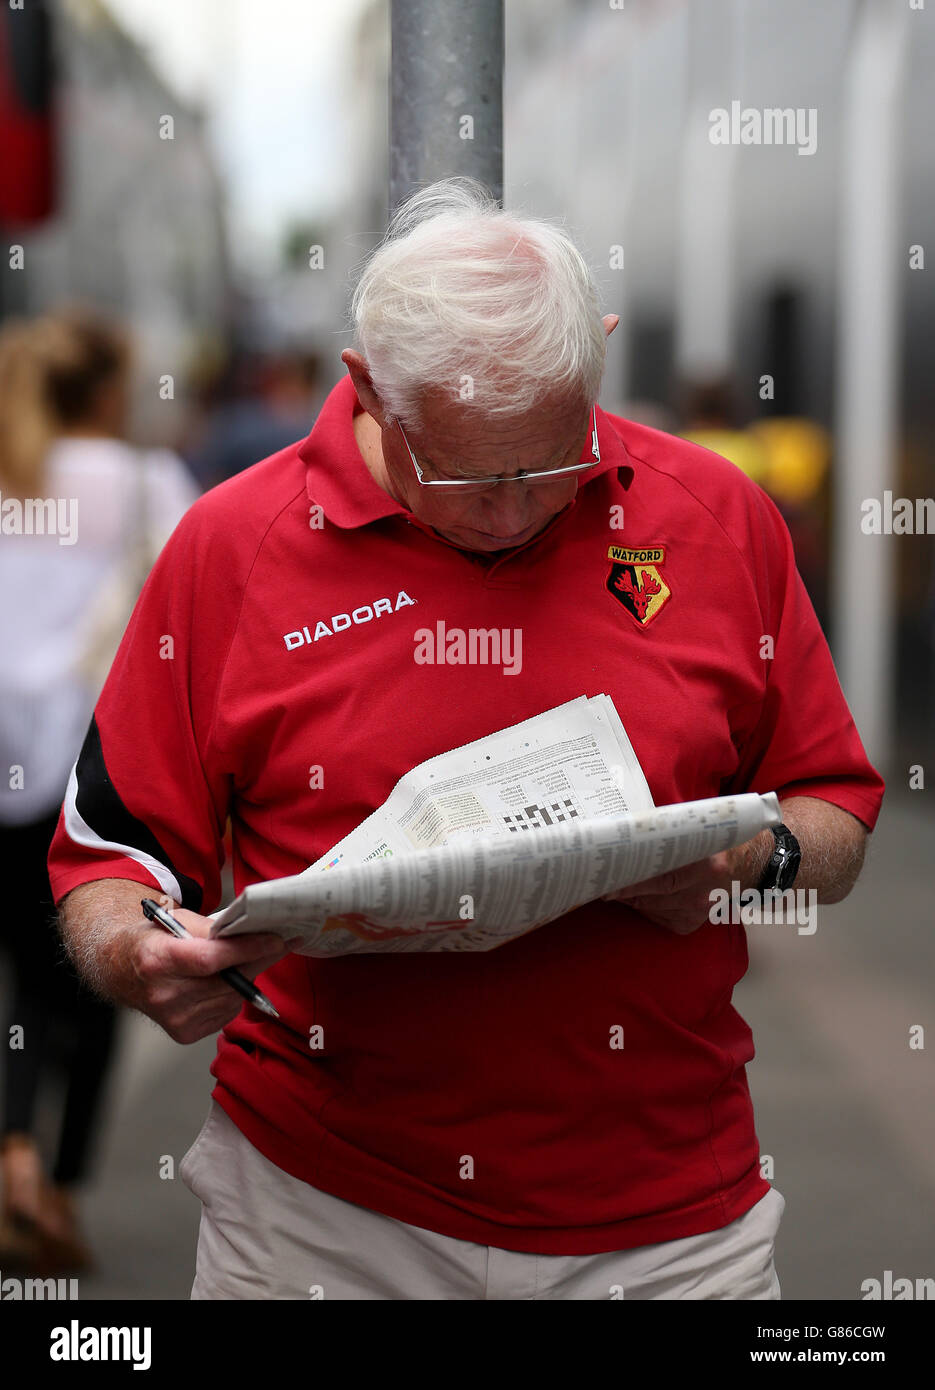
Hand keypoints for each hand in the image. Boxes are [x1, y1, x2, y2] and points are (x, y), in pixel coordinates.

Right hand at [128, 899, 300, 1043]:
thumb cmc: (152, 941)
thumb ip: (213, 928)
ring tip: (245, 960)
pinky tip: (222, 982)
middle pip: (226, 981)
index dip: (247, 950)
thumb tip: (254, 932)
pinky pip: (225, 1012)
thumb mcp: (176, 921)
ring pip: (231, 998)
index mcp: (157, 960)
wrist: (122, 971)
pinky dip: (232, 996)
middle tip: (276, 945)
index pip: (211, 959)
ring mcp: (173, 1019)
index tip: (276, 940)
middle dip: (257, 961)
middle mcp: (163, 995)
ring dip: (246, 978)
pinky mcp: (184, 1033)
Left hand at [601, 835, 768, 935]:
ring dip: (632, 898)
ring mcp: (699, 910)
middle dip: (625, 889)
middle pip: (655, 893)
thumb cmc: (716, 842)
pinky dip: (646, 908)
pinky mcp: (694, 922)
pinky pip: (660, 918)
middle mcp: (704, 891)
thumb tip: (628, 835)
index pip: (662, 875)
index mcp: (707, 864)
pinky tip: (639, 898)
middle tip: (602, 883)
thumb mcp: (697, 832)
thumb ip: (668, 834)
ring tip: (615, 886)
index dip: (634, 878)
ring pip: (653, 907)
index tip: (611, 878)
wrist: (750, 864)